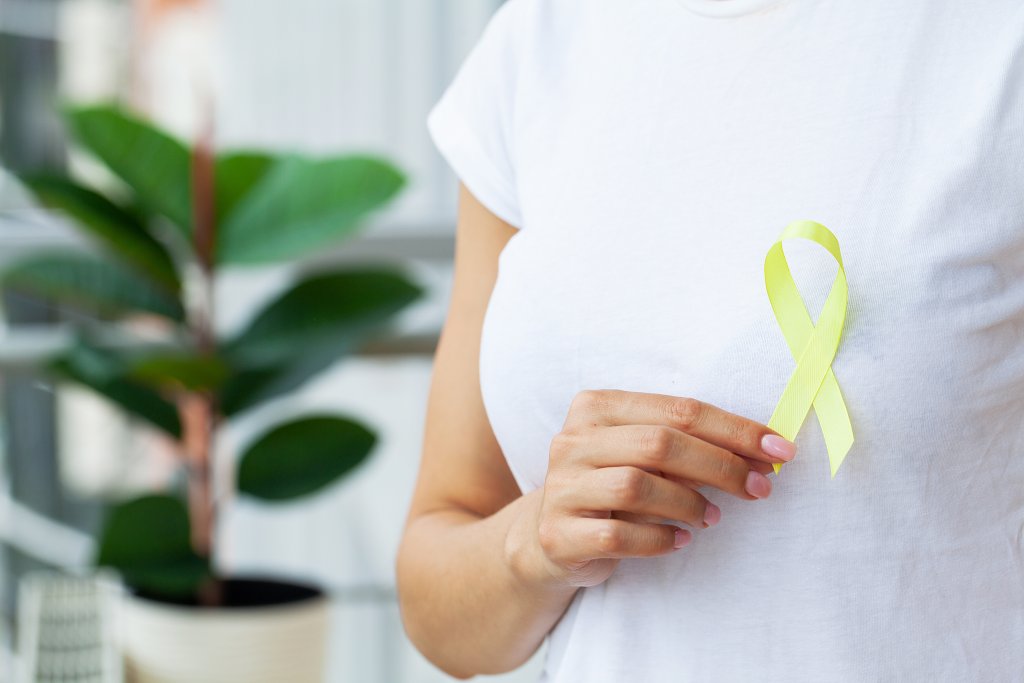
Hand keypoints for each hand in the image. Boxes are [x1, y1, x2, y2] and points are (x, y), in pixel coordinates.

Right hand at [518, 389, 796, 588]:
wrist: (551, 535)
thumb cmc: (612, 484)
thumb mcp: (641, 454)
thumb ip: (687, 445)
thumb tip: (763, 453)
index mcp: (596, 407)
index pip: (677, 409)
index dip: (734, 430)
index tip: (779, 451)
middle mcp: (572, 440)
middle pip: (659, 444)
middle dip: (720, 465)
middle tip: (759, 488)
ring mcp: (561, 487)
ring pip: (636, 487)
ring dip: (688, 504)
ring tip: (713, 518)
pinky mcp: (558, 533)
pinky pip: (617, 536)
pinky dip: (658, 539)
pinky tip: (679, 541)